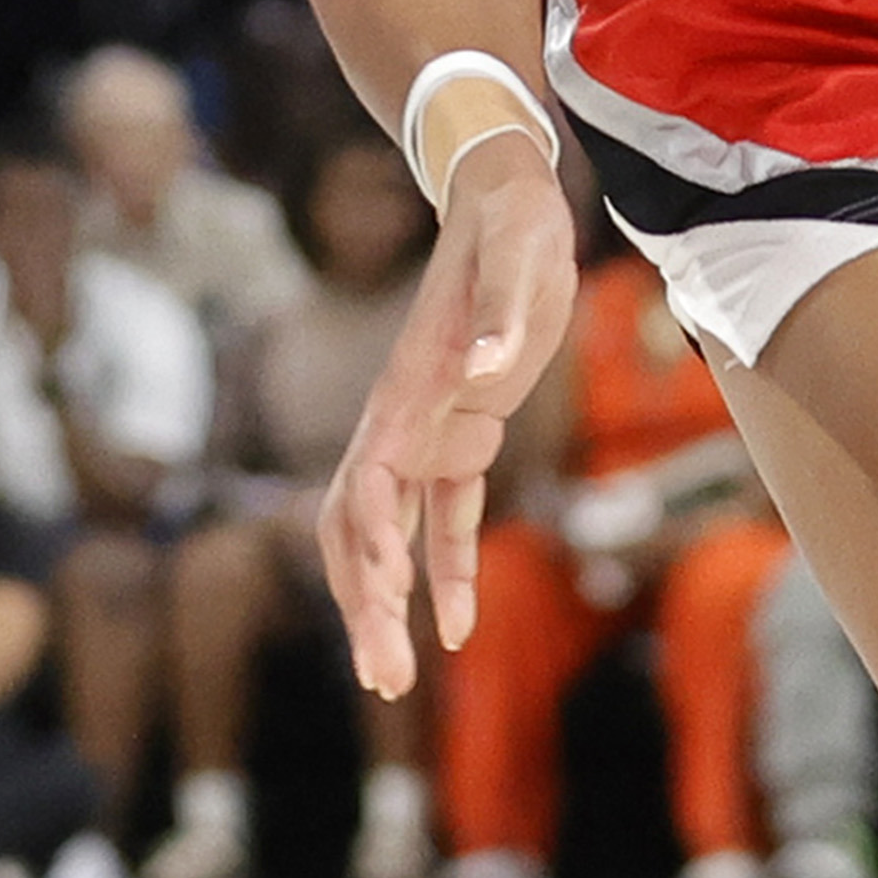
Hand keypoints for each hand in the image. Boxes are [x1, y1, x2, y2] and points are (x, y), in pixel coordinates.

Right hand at [322, 139, 577, 697]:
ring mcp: (428, 431)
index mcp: (410, 388)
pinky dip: (446, 574)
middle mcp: (403, 419)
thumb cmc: (513, 228)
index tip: (383, 593)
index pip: (368, 480)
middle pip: (356, 527)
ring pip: (387, 536)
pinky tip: (456, 628)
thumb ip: (503, 318)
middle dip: (363, 602)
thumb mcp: (521, 262)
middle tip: (384, 679)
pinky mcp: (463, 436)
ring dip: (386, 605)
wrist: (507, 198)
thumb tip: (485, 372)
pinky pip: (443, 521)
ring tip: (397, 679)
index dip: (369, 540)